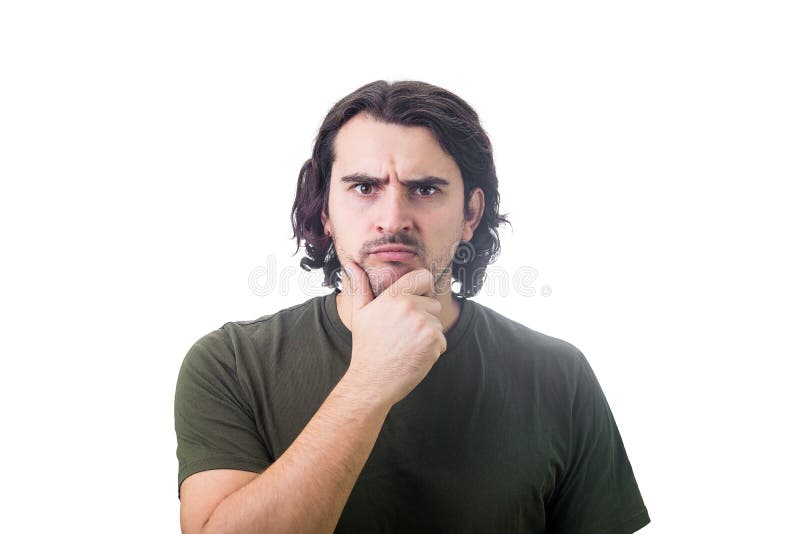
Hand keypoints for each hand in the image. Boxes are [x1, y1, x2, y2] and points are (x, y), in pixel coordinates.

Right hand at [340, 259, 446, 406]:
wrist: (372, 381)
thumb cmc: (366, 347)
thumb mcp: (360, 314)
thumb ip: (360, 286)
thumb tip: (351, 264)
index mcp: (393, 296)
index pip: (423, 276)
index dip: (423, 288)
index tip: (417, 300)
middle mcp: (410, 306)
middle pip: (433, 303)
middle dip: (424, 317)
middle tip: (403, 334)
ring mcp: (424, 323)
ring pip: (437, 323)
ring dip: (427, 335)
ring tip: (406, 346)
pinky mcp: (434, 341)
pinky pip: (442, 340)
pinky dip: (432, 350)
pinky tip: (413, 356)